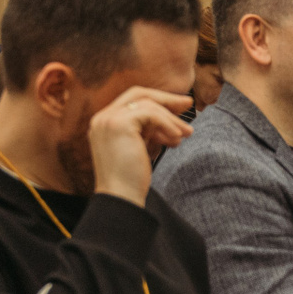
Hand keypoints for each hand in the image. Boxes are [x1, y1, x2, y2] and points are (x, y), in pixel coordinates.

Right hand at [89, 86, 193, 206]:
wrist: (122, 199)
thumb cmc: (131, 181)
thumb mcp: (140, 149)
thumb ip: (149, 131)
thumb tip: (173, 119)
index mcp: (104, 123)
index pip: (132, 101)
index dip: (157, 101)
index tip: (180, 108)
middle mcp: (102, 118)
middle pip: (138, 94)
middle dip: (166, 99)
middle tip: (189, 104)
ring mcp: (108, 120)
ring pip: (147, 104)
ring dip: (171, 118)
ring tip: (188, 133)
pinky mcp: (118, 124)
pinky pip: (151, 113)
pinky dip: (168, 124)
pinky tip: (177, 139)